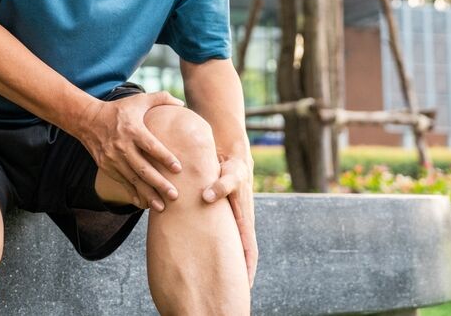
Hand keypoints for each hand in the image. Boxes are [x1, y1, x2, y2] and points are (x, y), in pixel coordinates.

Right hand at [80, 91, 184, 211]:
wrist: (88, 120)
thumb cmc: (118, 110)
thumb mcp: (138, 100)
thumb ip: (160, 98)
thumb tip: (182, 104)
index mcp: (133, 130)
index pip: (151, 146)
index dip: (165, 157)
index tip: (178, 168)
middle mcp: (123, 146)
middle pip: (143, 168)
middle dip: (159, 183)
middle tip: (175, 195)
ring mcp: (113, 159)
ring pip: (133, 180)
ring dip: (148, 194)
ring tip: (162, 207)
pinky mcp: (107, 167)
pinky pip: (123, 183)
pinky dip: (134, 194)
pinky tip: (144, 204)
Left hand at [203, 155, 257, 286]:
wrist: (231, 157)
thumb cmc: (233, 166)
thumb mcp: (230, 175)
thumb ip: (221, 186)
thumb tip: (207, 197)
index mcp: (245, 220)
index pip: (249, 251)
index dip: (247, 270)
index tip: (244, 288)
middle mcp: (240, 224)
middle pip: (240, 255)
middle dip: (236, 274)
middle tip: (228, 293)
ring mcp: (232, 221)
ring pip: (229, 247)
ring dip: (225, 263)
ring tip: (213, 282)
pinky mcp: (223, 216)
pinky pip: (219, 236)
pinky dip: (214, 248)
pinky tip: (201, 256)